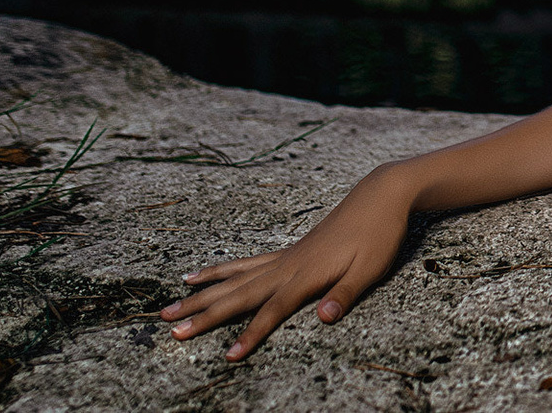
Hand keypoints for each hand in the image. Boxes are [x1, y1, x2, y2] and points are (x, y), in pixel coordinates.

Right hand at [159, 162, 418, 359]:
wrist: (380, 196)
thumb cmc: (379, 235)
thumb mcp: (371, 269)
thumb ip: (344, 294)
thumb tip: (324, 318)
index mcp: (307, 275)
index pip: (272, 311)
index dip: (251, 334)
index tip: (229, 355)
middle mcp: (288, 265)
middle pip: (239, 294)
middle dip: (205, 313)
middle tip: (171, 328)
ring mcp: (285, 256)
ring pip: (235, 278)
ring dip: (203, 292)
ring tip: (172, 302)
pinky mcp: (288, 251)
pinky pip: (246, 263)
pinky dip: (222, 270)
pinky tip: (203, 274)